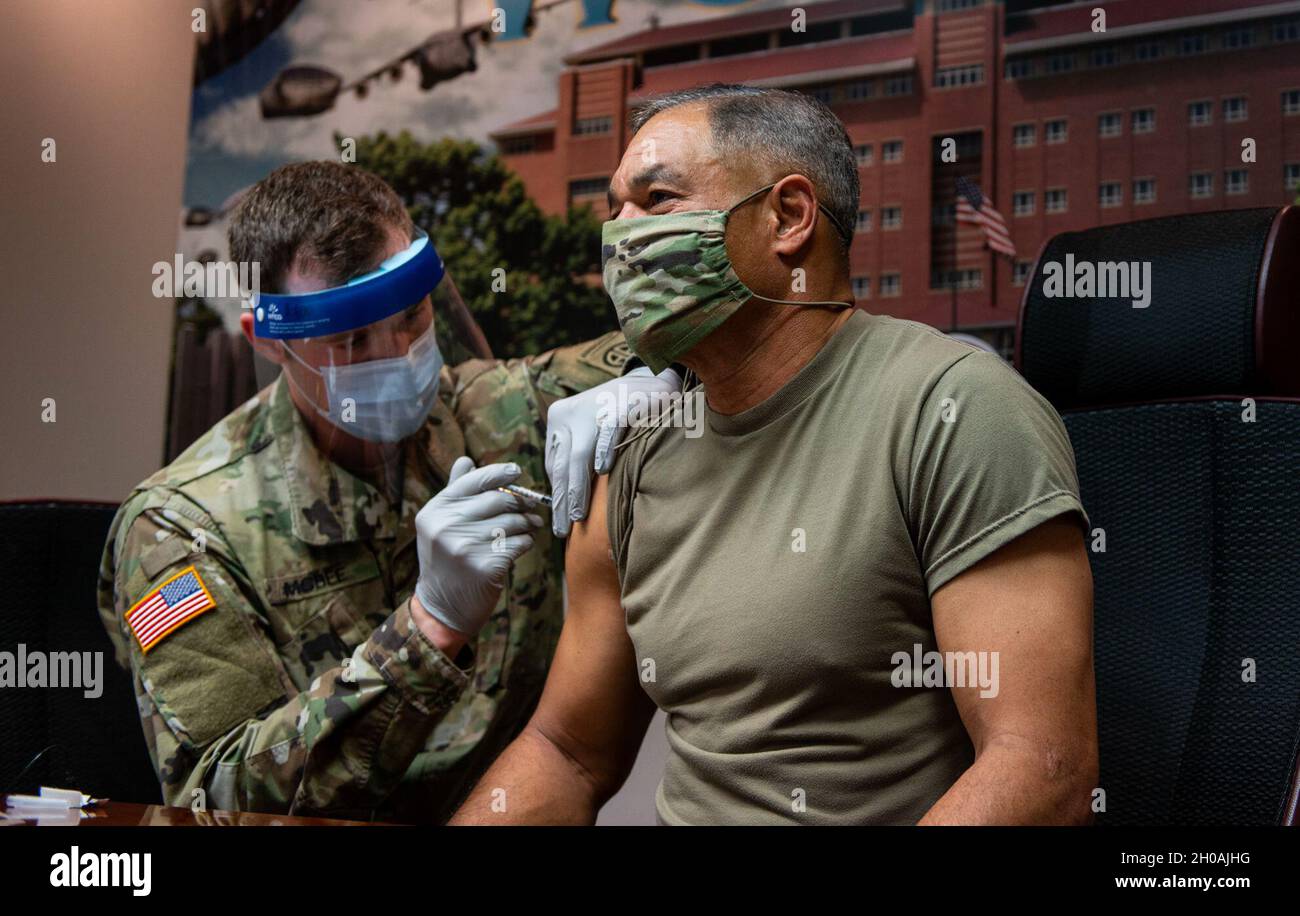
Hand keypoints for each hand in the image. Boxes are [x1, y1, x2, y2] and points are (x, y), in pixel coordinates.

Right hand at [413, 457, 543, 635]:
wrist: (443, 607)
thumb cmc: (446, 561)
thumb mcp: (440, 525)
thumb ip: (454, 492)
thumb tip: (465, 460)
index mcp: (435, 511)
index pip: (472, 481)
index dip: (499, 473)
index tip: (517, 472)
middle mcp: (446, 526)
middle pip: (497, 500)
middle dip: (520, 502)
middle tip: (531, 507)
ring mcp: (464, 547)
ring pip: (512, 522)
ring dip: (527, 523)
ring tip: (531, 526)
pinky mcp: (484, 566)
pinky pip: (518, 544)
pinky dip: (526, 542)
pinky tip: (523, 544)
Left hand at [544, 366, 682, 537]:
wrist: (653, 385)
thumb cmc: (620, 418)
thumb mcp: (590, 433)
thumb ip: (576, 458)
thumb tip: (564, 498)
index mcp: (559, 418)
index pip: (553, 463)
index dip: (556, 493)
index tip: (558, 517)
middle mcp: (571, 412)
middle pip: (562, 463)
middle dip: (562, 499)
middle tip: (562, 528)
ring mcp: (595, 407)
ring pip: (580, 454)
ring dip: (578, 488)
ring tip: (578, 515)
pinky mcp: (620, 404)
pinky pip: (608, 431)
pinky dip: (605, 451)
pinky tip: (603, 471)